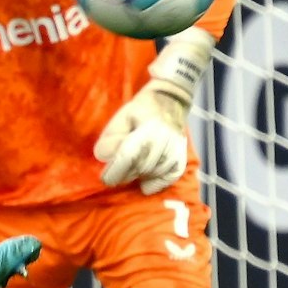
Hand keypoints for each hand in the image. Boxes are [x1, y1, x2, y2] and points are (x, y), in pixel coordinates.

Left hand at [95, 26, 211, 193]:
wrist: (169, 102)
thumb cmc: (139, 111)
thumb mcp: (119, 119)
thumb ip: (110, 138)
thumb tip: (106, 158)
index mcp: (149, 128)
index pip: (129, 156)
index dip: (116, 170)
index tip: (105, 179)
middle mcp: (166, 140)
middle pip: (140, 167)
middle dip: (125, 173)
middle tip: (115, 172)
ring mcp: (176, 149)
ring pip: (153, 173)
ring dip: (138, 175)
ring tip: (130, 169)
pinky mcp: (182, 157)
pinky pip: (168, 178)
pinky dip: (156, 184)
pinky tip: (144, 185)